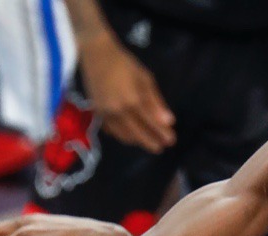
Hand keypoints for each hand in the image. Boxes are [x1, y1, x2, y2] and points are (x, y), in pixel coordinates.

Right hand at [78, 32, 175, 152]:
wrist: (96, 55)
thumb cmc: (124, 64)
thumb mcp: (145, 78)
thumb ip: (156, 102)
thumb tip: (169, 121)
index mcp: (132, 100)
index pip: (151, 122)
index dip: (162, 133)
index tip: (171, 141)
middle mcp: (118, 111)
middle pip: (137, 133)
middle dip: (150, 142)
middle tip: (160, 147)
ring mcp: (106, 114)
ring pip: (123, 135)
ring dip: (136, 140)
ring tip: (147, 141)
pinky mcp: (97, 114)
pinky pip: (111, 131)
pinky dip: (122, 135)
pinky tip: (129, 135)